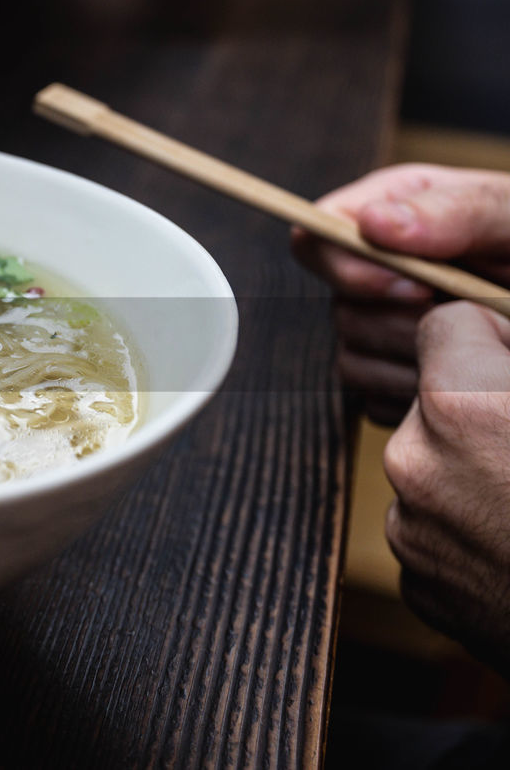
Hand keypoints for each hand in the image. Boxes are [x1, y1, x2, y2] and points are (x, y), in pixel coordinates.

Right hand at [291, 164, 509, 423]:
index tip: (416, 290)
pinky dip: (422, 398)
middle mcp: (373, 272)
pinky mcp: (387, 376)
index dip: (349, 267)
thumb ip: (456, 210)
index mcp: (391, 214)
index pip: (318, 237)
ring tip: (482, 346)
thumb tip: (372, 223)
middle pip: (339, 308)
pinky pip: (377, 400)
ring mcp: (376, 327)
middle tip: (472, 321)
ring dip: (422, 361)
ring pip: (354, 359)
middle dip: (404, 323)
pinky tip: (471, 378)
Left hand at [383, 301, 509, 677]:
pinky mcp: (422, 586)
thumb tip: (509, 346)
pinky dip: (479, 535)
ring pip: (438, 471)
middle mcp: (415, 463)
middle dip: (486, 411)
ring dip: (481, 475)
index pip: (445, 325)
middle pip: (436, 403)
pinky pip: (442, 534)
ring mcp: (412, 531)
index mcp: (458, 404)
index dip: (496, 337)